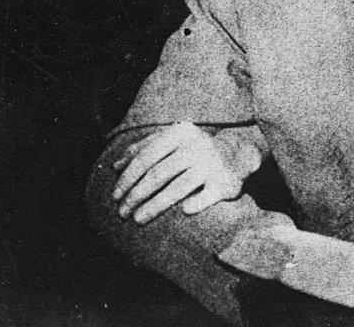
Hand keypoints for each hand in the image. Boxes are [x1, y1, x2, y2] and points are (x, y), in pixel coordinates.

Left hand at [112, 122, 248, 222]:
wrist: (238, 153)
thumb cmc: (196, 148)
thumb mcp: (173, 140)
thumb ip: (144, 148)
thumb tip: (115, 166)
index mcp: (181, 133)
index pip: (146, 156)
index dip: (128, 177)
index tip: (115, 196)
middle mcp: (196, 146)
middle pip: (158, 173)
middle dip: (136, 195)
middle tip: (122, 213)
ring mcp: (212, 164)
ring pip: (177, 188)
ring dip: (154, 206)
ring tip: (137, 219)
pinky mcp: (225, 183)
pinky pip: (204, 198)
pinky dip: (192, 206)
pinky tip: (181, 214)